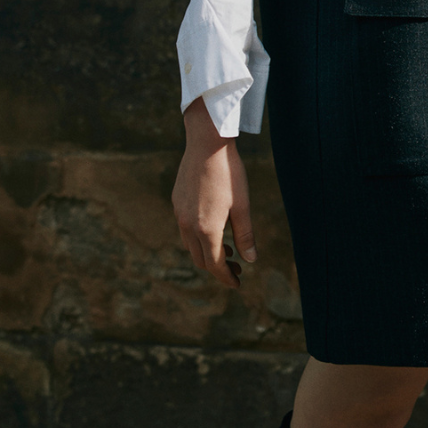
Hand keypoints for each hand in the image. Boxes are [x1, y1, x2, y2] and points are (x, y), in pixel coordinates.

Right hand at [171, 97, 256, 287]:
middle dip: (218, 268)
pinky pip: (185, 229)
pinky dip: (198, 237)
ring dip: (207, 252)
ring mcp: (179, 213)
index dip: (226, 278)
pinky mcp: (176, 201)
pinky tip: (212, 227)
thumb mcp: (243, 205)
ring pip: (190, 245)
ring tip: (227, 248)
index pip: (215, 265)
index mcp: (206, 229)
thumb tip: (250, 260)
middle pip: (200, 259)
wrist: (207, 144)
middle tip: (236, 268)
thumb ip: (245, 234)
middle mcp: (188, 225)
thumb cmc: (229, 173)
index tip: (237, 284)